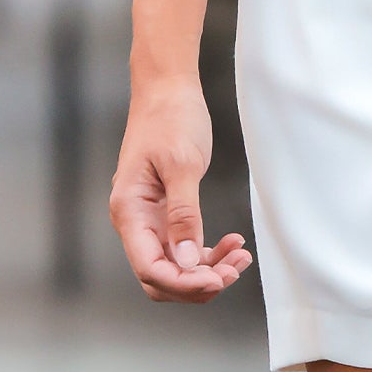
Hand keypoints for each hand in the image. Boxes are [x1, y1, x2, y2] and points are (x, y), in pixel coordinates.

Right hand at [109, 78, 253, 302]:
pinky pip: (184, 247)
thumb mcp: (181, 164)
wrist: (167, 88)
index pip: (150, 268)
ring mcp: (150, 219)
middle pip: (161, 276)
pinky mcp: (165, 212)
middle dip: (197, 282)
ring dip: (207, 270)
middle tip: (234, 271)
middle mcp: (135, 222)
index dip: (183, 282)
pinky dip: (207, 252)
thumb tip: (188, 262)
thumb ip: (184, 214)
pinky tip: (233, 244)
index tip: (218, 280)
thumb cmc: (171, 118)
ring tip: (241, 259)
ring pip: (175, 265)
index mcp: (130, 211)